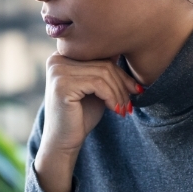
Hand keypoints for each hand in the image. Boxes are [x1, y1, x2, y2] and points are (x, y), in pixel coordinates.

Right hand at [34, 53, 140, 191]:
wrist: (63, 142)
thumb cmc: (80, 115)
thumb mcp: (96, 88)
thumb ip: (104, 69)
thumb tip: (124, 49)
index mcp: (63, 56)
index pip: (100, 54)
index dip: (120, 72)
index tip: (135, 89)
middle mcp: (57, 59)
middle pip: (103, 63)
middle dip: (122, 84)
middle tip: (130, 103)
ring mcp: (57, 71)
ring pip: (103, 73)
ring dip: (119, 93)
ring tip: (124, 109)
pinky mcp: (62, 85)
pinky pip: (98, 84)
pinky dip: (112, 97)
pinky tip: (115, 110)